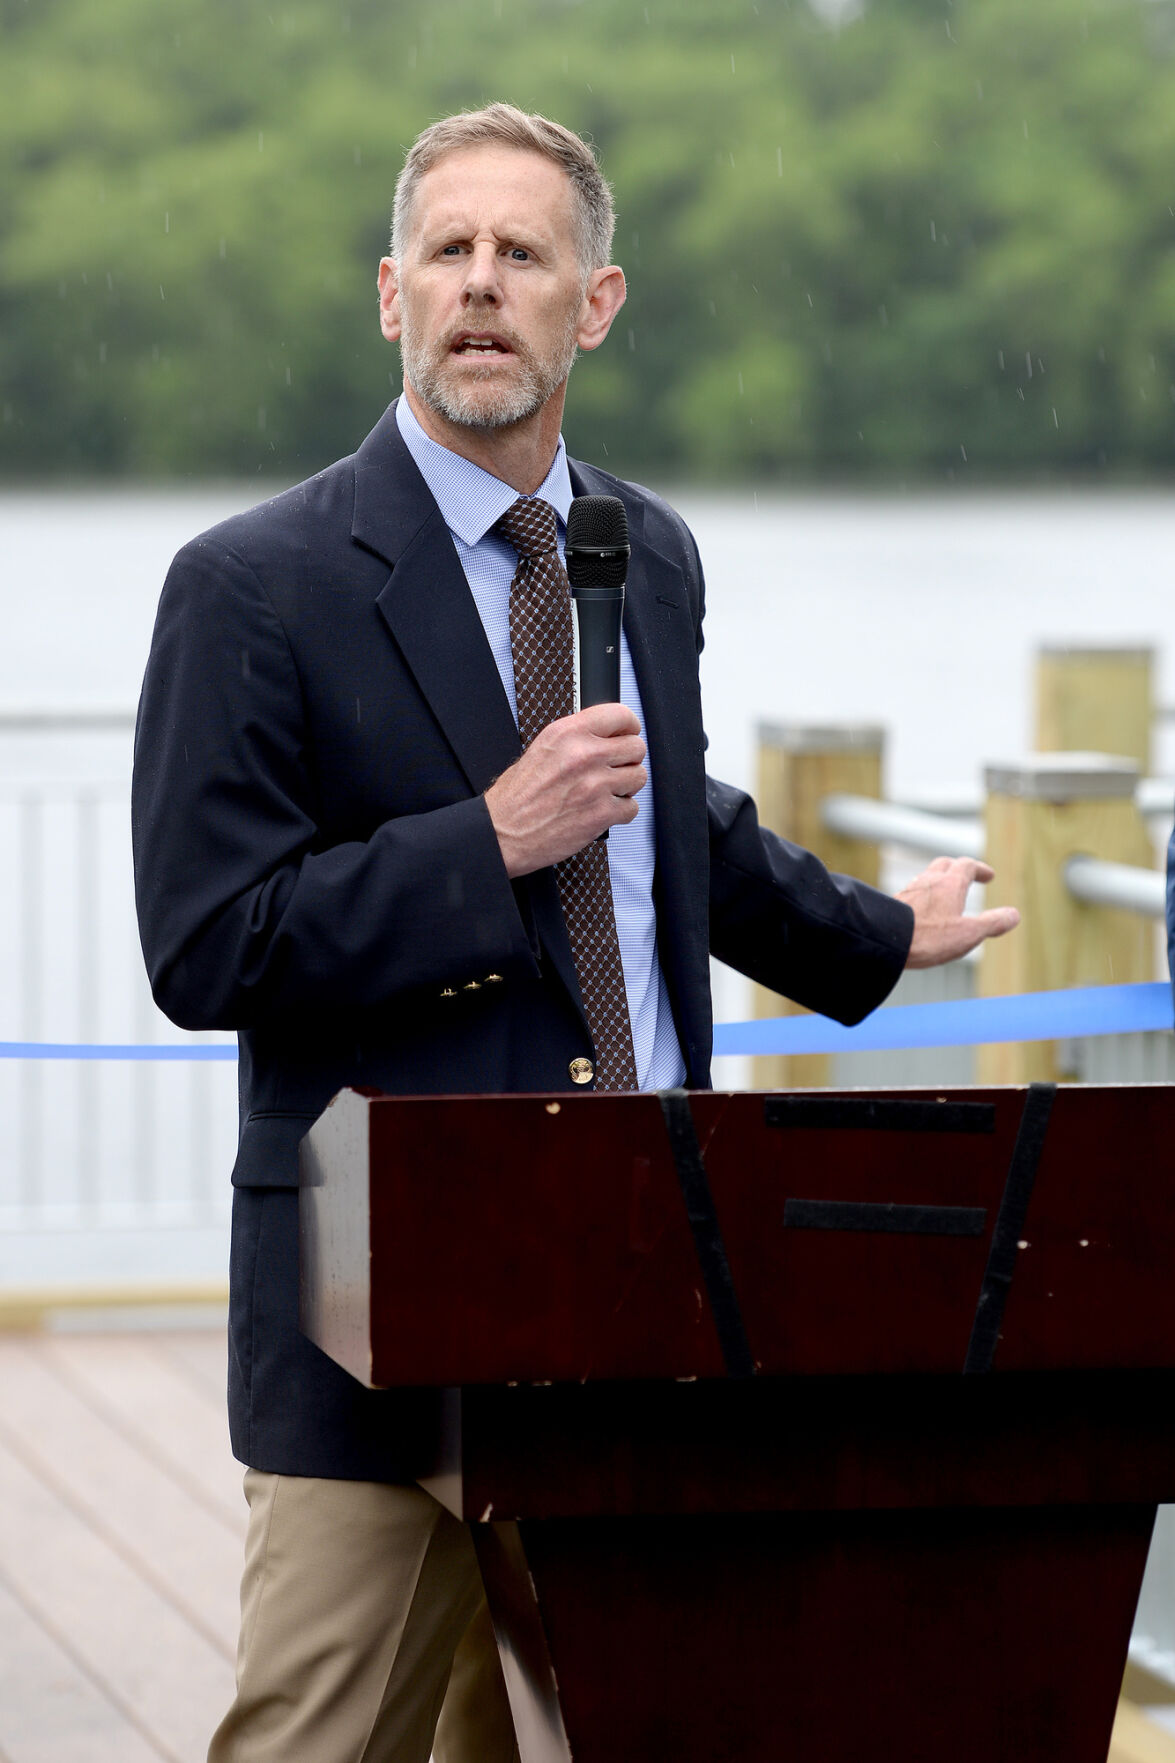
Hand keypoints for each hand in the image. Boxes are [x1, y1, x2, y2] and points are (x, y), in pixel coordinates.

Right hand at [486, 703, 647, 878]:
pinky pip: (632, 807)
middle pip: (636, 747)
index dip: (629, 727)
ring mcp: (596, 784)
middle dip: (627, 759)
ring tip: (605, 791)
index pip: (620, 715)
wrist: (504, 833)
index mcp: (568, 733)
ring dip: (626, 786)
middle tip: (613, 769)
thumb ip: (576, 738)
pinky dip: (620, 812)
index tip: (627, 734)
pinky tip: (600, 810)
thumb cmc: (516, 797)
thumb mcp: (542, 749)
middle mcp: (584, 754)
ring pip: (639, 777)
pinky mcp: (602, 813)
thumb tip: (607, 734)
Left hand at [897, 856, 1019, 968]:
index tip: (989, 876)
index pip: (967, 866)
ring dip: (939, 880)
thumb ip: (992, 923)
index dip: (980, 869)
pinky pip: (912, 892)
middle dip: (958, 868)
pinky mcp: (894, 903)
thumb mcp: (968, 934)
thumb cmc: (928, 937)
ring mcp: (909, 891)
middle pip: (944, 864)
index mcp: (949, 884)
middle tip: (968, 876)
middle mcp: (928, 881)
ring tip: (945, 893)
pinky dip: (923, 894)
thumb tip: (1014, 915)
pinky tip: (921, 909)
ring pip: (926, 877)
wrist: (884, 940)